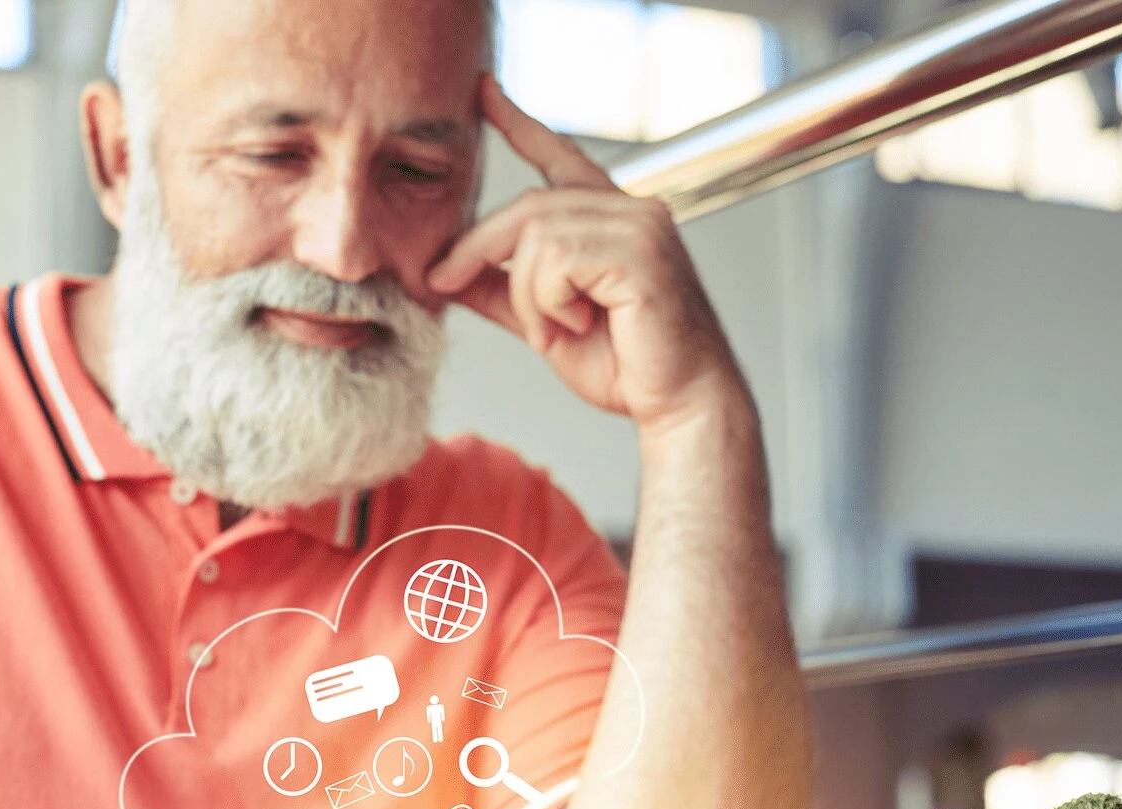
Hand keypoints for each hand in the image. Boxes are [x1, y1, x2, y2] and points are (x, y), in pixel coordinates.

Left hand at [429, 76, 748, 432]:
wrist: (679, 404)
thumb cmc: (625, 365)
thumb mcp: (544, 323)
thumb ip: (500, 292)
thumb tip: (443, 273)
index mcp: (611, 218)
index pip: (558, 158)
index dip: (518, 123)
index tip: (481, 91)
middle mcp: (631, 209)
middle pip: (527, 206)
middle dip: (476, 247)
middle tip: (443, 282)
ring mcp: (640, 226)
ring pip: (536, 236)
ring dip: (526, 294)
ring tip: (554, 329)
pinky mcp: (640, 253)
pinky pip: (557, 260)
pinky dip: (549, 302)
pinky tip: (578, 324)